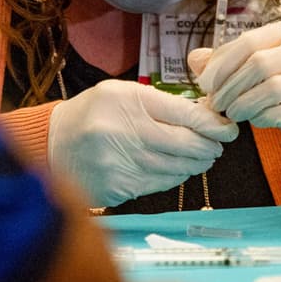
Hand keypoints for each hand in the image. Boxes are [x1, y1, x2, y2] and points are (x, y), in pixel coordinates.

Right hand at [47, 79, 238, 206]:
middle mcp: (126, 132)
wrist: (52, 144)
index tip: (228, 129)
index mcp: (128, 101)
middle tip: (218, 145)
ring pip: (177, 168)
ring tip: (202, 157)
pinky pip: (161, 183)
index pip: (185, 114)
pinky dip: (175, 177)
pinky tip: (178, 169)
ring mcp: (122, 163)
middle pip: (187, 144)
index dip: (213, 124)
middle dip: (209, 146)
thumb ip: (161, 103)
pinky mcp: (120, 188)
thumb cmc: (92, 114)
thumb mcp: (122, 94)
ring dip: (195, 164)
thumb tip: (205, 116)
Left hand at [188, 18, 280, 166]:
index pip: (250, 40)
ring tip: (233, 114)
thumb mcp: (263, 70)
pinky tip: (256, 121)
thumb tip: (195, 59)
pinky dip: (265, 116)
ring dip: (244, 104)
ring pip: (273, 87)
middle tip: (216, 104)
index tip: (205, 84)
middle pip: (260, 62)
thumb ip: (230, 61)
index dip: (222, 63)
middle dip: (230, 86)